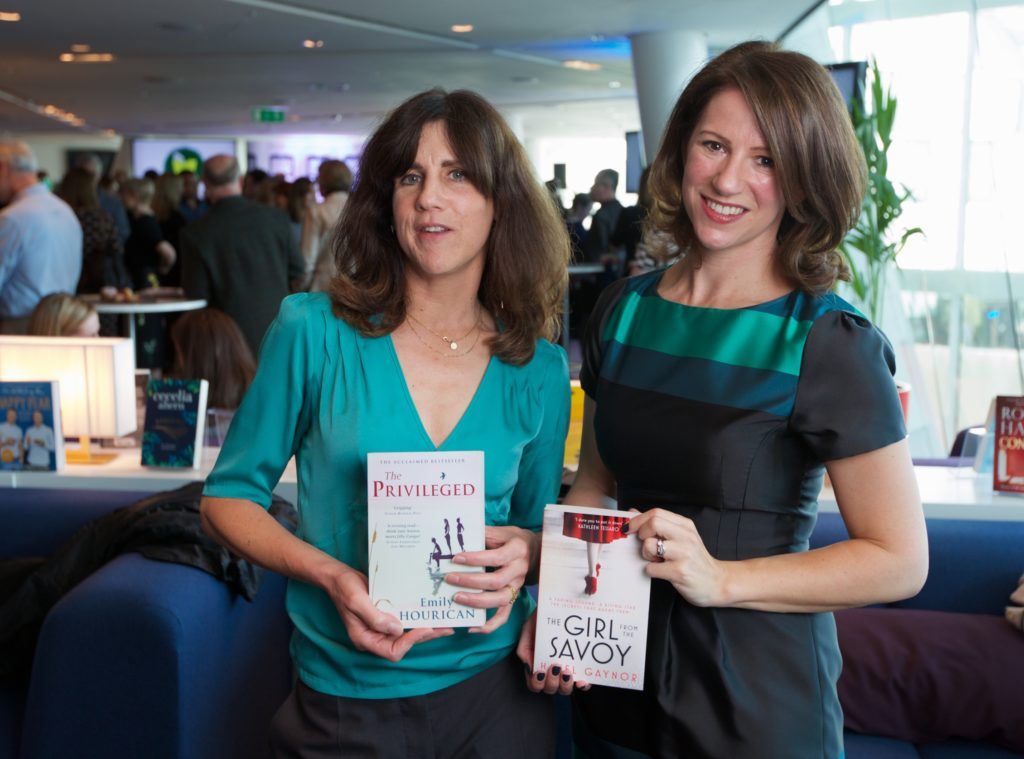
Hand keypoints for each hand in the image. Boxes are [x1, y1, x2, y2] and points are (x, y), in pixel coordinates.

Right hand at [322, 567, 452, 661]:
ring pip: (407, 634)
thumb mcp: (357, 601)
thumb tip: (398, 630)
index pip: (392, 651)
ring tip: (444, 622)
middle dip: (425, 636)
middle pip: (404, 644)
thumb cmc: (344, 588)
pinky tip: (430, 612)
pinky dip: (417, 618)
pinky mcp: (386, 616)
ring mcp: (381, 628)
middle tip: (445, 627)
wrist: (339, 576)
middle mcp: (375, 637)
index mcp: (365, 639)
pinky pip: (404, 622)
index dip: (411, 642)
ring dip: (425, 629)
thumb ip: (376, 618)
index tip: (425, 627)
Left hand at [445, 525, 536, 633]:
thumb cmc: (512, 539)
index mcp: (516, 550)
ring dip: (477, 602)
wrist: (535, 551)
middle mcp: (519, 570)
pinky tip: (472, 627)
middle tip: (450, 579)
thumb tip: (460, 536)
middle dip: (471, 581)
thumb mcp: (501, 531)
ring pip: (500, 600)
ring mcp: (517, 586)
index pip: (496, 557)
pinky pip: (504, 615)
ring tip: (457, 598)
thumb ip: (483, 534)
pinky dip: (489, 625)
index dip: (475, 559)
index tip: (456, 559)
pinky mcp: (514, 597)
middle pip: (496, 581)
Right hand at [517, 612, 590, 694]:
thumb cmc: (539, 621)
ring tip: (567, 672)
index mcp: (536, 665)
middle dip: (552, 683)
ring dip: (565, 685)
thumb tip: (531, 668)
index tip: (541, 671)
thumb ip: (524, 649)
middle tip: (556, 667)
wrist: (555, 607)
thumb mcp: (527, 631)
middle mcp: (551, 672)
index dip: (537, 684)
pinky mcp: (579, 667)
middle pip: (550, 690)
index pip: (535, 685)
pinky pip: (582, 684)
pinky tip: (582, 681)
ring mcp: (565, 670)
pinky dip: (582, 686)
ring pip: (565, 690)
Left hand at [629, 508, 727, 606]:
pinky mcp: (680, 572)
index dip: (638, 520)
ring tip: (656, 560)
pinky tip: (661, 571)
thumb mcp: (681, 537)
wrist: (718, 583)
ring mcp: (684, 554)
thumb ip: (658, 524)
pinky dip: (651, 570)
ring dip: (646, 554)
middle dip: (641, 534)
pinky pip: (651, 568)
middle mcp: (686, 537)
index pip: (656, 513)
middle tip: (645, 545)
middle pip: (653, 523)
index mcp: (685, 526)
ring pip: (649, 545)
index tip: (628, 528)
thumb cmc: (695, 560)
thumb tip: (633, 512)